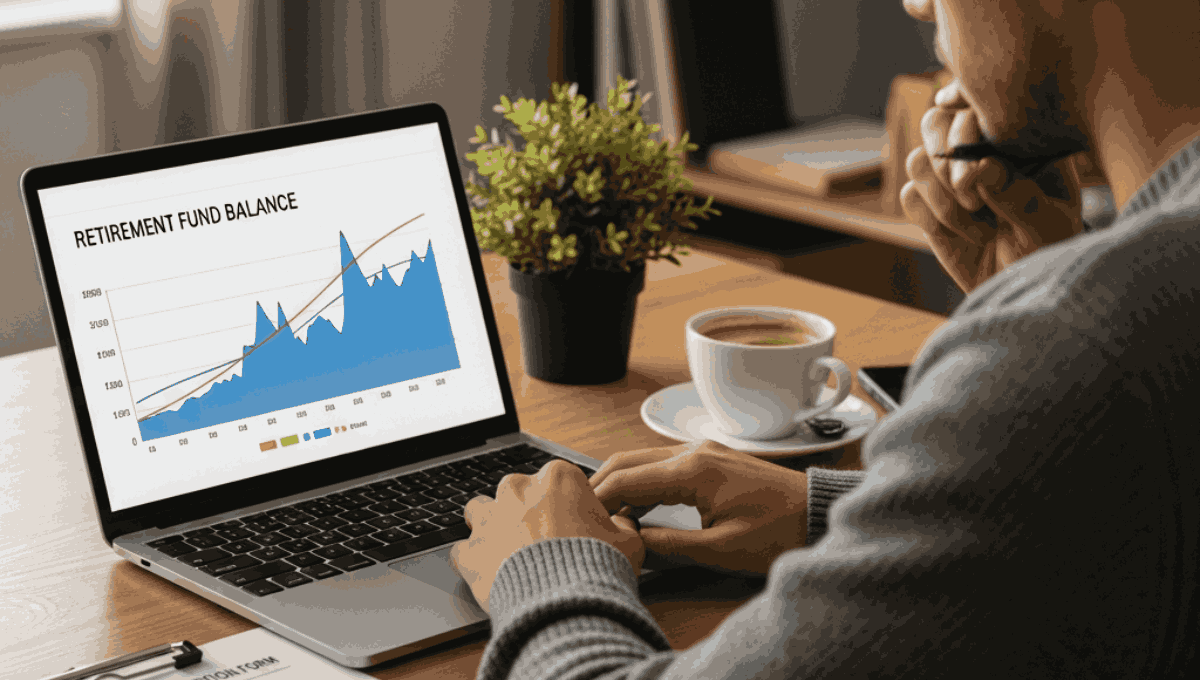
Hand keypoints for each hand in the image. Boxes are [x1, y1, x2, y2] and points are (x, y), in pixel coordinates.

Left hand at [449, 460, 643, 612]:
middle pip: (516, 492)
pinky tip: (488, 575)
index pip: (558, 482)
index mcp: (558, 478)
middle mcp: (518, 490)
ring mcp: (490, 519)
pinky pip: (463, 551)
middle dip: (524, 511)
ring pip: (480, 511)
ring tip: (506, 551)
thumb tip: (621, 524)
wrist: (564, 604)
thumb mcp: (628, 541)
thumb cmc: (598, 567)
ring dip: (490, 527)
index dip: (565, 505)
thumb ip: (622, 526)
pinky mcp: (470, 551)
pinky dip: (473, 561)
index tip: (570, 525)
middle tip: (541, 541)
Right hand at [589, 441, 807, 575]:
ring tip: (604, 516)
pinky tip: (636, 506)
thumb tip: (633, 541)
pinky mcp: (710, 458)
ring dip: (620, 483)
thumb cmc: (777, 532)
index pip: (625, 480)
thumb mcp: (721, 550)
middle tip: (582, 516)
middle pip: (626, 461)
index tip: (583, 523)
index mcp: (691, 471)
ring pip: (642, 460)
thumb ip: (670, 545)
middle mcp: (692, 452)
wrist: (818, 513)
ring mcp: (702, 451)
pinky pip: (662, 463)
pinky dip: (641, 480)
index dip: (598, 501)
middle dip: (600, 487)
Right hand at [900, 80, 1085, 292]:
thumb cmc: (1046, 252)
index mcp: (1017, 138)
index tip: (961, 134)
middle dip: (948, 161)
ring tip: (977, 227)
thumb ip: (1018, 195)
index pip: (981, 103)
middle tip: (971, 197)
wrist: (1022, 287)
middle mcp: (978, 150)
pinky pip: (909, 195)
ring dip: (942, 198)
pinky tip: (961, 236)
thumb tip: (981, 165)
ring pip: (917, 160)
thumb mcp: (1046, 226)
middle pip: (936, 123)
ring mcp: (949, 177)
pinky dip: (930, 217)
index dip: (964, 110)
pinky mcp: (928, 205)